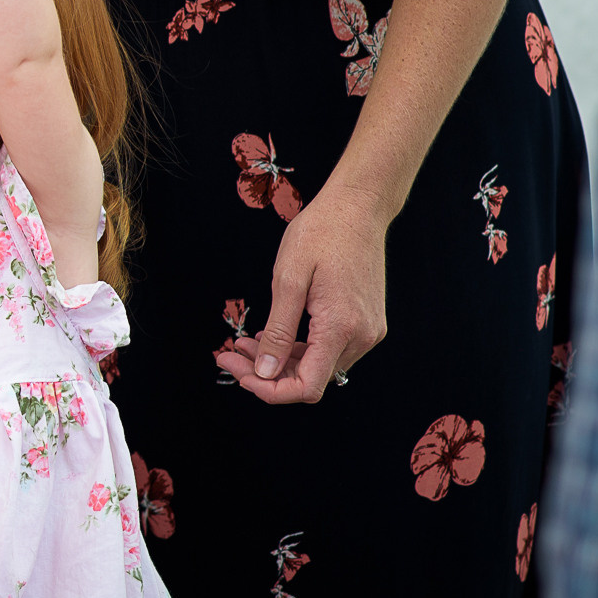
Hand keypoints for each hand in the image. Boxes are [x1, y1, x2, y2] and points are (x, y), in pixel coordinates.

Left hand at [215, 186, 389, 401]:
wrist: (358, 208)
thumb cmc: (322, 233)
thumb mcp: (288, 279)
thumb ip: (278, 331)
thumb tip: (264, 372)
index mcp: (341, 327)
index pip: (306, 387)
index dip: (269, 389)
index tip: (238, 372)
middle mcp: (361, 336)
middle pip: (310, 379)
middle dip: (266, 372)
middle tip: (230, 353)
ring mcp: (367, 330)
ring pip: (319, 366)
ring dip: (280, 360)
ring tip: (245, 342)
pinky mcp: (366, 322)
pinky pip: (330, 349)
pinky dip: (300, 348)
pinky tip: (274, 334)